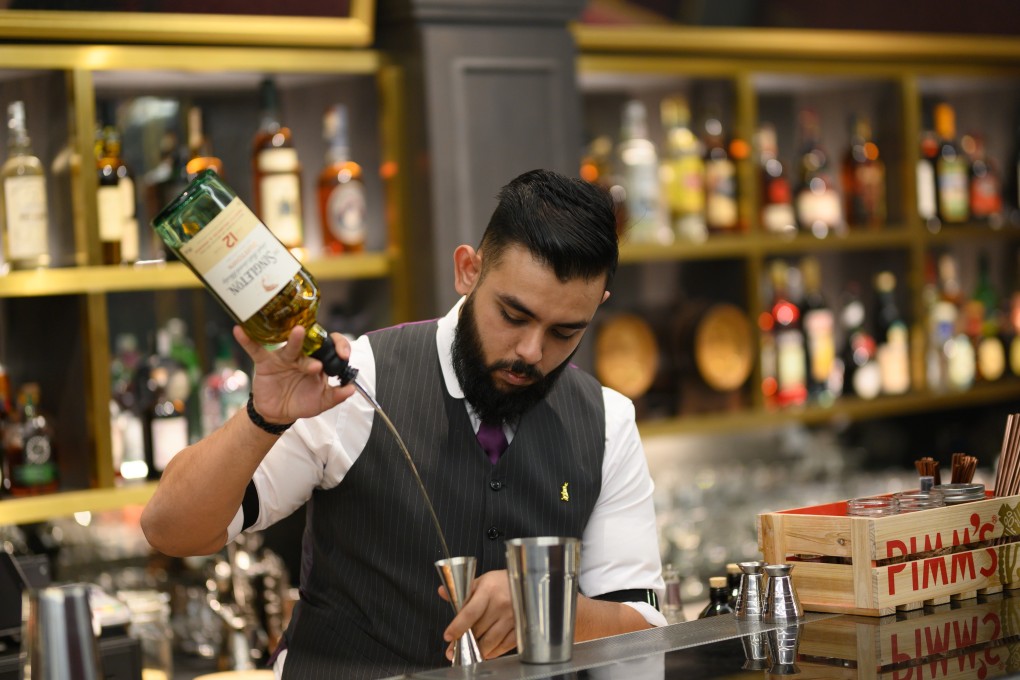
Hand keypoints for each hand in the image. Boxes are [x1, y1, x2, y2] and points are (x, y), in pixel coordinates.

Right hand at [233, 324, 355, 423]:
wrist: (278, 413)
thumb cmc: (301, 402)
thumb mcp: (322, 402)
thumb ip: (337, 396)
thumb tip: (352, 389)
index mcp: (319, 361)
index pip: (332, 346)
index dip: (340, 347)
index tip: (344, 356)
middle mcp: (302, 356)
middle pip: (312, 345)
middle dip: (317, 350)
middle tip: (319, 363)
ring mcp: (284, 357)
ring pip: (290, 347)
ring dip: (294, 340)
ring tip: (298, 332)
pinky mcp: (266, 362)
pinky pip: (256, 349)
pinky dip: (247, 340)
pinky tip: (240, 330)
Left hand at [440, 569, 516, 660]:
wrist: (525, 582)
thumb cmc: (500, 583)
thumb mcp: (481, 582)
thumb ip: (462, 591)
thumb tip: (442, 591)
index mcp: (488, 590)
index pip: (470, 613)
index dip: (457, 627)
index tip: (448, 637)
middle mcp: (500, 604)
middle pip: (479, 630)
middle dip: (466, 642)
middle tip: (456, 649)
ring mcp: (512, 617)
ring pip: (491, 641)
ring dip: (478, 650)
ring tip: (470, 654)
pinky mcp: (520, 627)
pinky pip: (505, 645)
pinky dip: (494, 652)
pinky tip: (487, 652)